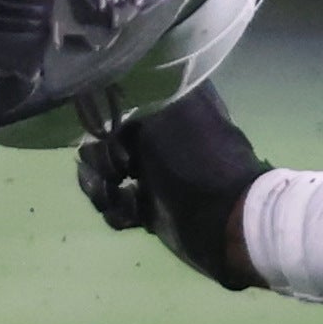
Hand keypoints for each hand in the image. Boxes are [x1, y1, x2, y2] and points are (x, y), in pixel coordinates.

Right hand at [74, 79, 269, 290]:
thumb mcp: (161, 114)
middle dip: (98, 159)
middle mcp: (159, 139)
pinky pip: (117, 207)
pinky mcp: (151, 210)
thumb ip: (128, 105)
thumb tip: (106, 111)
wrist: (224, 219)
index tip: (107, 135)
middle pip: (106, 142)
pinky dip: (115, 211)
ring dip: (100, 187)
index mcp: (168, 108)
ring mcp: (155, 176)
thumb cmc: (195, 159)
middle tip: (113, 173)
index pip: (119, 105)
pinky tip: (126, 215)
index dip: (105, 121)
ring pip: (106, 177)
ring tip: (109, 197)